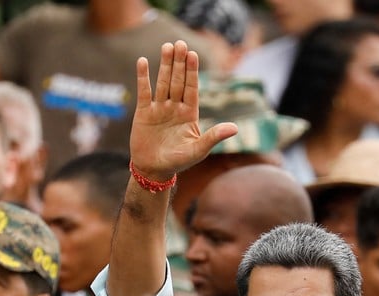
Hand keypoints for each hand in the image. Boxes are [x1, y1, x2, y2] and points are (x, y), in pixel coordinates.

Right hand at [129, 41, 237, 181]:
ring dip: (164, 65)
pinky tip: (143, 62)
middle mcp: (175, 107)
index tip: (193, 54)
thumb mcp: (199, 150)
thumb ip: (214, 137)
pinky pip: (144, 91)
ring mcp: (159, 108)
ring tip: (167, 46)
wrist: (154, 170)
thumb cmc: (179, 162)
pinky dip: (143, 77)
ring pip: (163, 82)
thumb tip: (235, 128)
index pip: (192, 88)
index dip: (192, 72)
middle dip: (179, 63)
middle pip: (178, 80)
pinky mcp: (144, 112)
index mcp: (190, 114)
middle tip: (180, 43)